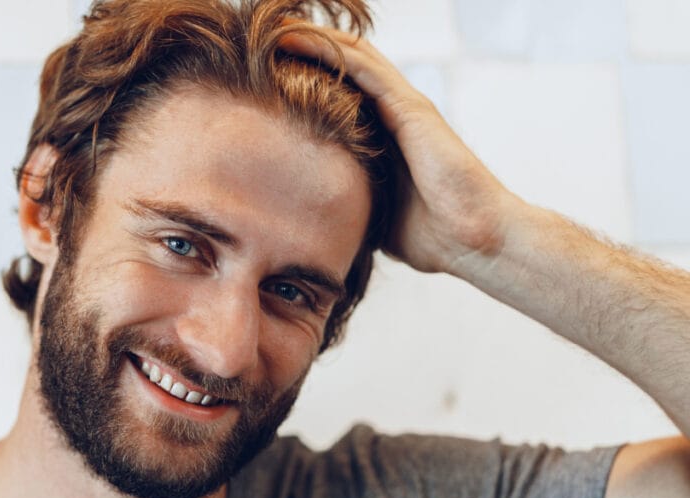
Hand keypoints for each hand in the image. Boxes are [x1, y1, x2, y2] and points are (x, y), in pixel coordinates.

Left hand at [279, 26, 520, 274]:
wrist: (472, 241)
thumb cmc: (431, 237)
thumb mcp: (371, 215)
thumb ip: (347, 205)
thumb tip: (310, 224)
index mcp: (384, 135)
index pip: (336, 93)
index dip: (300, 78)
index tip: (259, 76)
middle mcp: (393, 112)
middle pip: (341, 65)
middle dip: (301, 48)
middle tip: (257, 38)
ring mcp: (403, 105)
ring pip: (349, 55)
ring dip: (309, 37)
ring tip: (269, 24)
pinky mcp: (410, 108)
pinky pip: (362, 68)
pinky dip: (326, 49)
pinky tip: (293, 38)